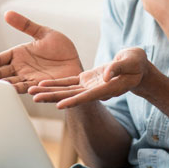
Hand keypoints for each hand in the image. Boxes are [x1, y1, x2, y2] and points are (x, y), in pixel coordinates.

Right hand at [0, 11, 82, 92]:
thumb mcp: (43, 33)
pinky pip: (31, 89)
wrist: (76, 61)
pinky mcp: (43, 85)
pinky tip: (15, 91)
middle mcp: (21, 68)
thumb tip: (7, 13)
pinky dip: (24, 90)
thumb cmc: (60, 48)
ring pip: (12, 84)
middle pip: (0, 74)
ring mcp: (31, 78)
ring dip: (1, 86)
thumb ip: (26, 25)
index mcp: (19, 55)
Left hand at [28, 47, 148, 108]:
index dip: (74, 101)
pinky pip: (69, 82)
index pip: (88, 96)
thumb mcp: (131, 62)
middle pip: (71, 96)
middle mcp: (95, 90)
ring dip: (49, 91)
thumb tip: (106, 75)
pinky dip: (56, 83)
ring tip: (31, 91)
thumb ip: (118, 68)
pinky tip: (43, 83)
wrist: (136, 66)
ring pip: (67, 90)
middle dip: (52, 97)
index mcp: (108, 88)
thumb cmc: (137, 63)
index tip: (60, 105)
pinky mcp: (87, 79)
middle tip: (34, 98)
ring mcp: (90, 86)